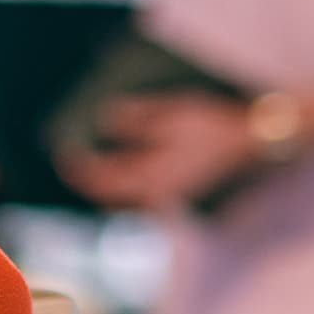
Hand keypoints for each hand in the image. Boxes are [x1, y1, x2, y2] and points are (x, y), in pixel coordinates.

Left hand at [56, 92, 258, 211]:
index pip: (104, 180)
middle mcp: (158, 191)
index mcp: (152, 176)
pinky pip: (144, 195)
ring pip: (128, 199)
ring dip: (108, 188)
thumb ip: (137, 119)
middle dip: (90, 182)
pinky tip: (125, 172)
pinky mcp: (180, 189)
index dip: (80, 169)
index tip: (63, 155)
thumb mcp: (171, 114)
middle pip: (112, 195)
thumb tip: (105, 119)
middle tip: (71, 165)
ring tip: (92, 170)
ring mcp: (170, 194)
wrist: (250, 141)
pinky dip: (128, 187)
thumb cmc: (211, 125)